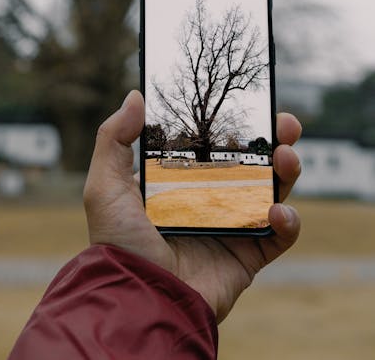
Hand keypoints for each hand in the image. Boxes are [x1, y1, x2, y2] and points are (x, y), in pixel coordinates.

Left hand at [83, 90, 300, 322]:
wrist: (139, 299)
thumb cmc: (118, 244)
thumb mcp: (105, 185)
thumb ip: (114, 138)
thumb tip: (136, 96)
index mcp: (180, 181)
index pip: (215, 145)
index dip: (234, 124)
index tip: (250, 104)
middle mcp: (209, 200)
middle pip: (251, 163)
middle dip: (273, 141)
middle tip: (284, 124)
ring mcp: (230, 227)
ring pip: (271, 192)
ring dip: (287, 171)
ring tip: (286, 157)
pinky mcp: (247, 256)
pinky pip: (279, 236)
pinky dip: (289, 222)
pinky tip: (278, 212)